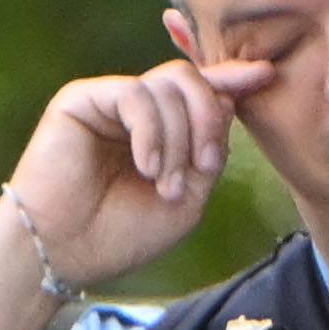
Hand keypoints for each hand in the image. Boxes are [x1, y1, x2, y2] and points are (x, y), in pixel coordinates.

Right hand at [1, 54, 278, 289]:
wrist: (62, 253)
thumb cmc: (119, 235)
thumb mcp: (188, 200)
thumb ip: (210, 152)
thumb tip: (226, 100)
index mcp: (162, 130)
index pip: (202, 91)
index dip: (233, 79)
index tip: (266, 75)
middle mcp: (136, 110)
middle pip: (192, 80)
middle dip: (209, 121)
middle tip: (205, 166)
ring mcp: (109, 102)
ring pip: (169, 86)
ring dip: (180, 139)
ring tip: (166, 185)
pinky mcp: (82, 99)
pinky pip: (136, 93)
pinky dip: (151, 132)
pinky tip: (146, 167)